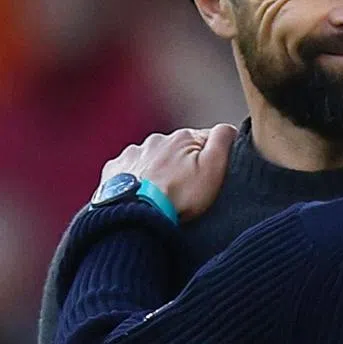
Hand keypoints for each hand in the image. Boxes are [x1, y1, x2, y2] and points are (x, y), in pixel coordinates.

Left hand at [101, 125, 238, 220]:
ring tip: (162, 196)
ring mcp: (132, 154)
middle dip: (181, 165)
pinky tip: (142, 196)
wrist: (136, 216)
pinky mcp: (114, 170)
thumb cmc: (178, 196)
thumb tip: (228, 127)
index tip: (208, 178)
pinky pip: (129, 171)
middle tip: (186, 191)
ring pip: (152, 160)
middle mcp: (156, 140)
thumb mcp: (213, 168)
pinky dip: (136, 180)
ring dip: (158, 172)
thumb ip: (223, 140)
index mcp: (182, 137)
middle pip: (176, 150)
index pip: (204, 140)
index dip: (210, 159)